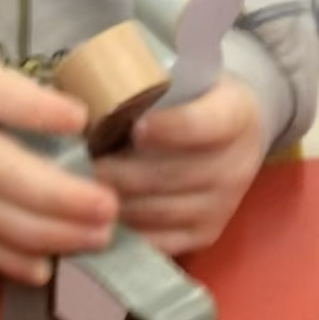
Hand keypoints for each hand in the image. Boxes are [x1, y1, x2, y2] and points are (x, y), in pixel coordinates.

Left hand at [92, 74, 264, 255]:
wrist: (239, 132)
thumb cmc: (196, 97)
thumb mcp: (187, 78)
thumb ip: (152, 85)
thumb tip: (91, 96)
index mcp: (236, 115)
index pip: (203, 125)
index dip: (169, 128)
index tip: (134, 127)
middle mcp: (236, 165)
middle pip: (172, 175)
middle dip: (120, 172)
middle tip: (80, 164)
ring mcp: (224, 205)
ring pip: (159, 211)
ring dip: (115, 202)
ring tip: (79, 189)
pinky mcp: (208, 234)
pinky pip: (161, 241)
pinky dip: (126, 231)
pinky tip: (98, 216)